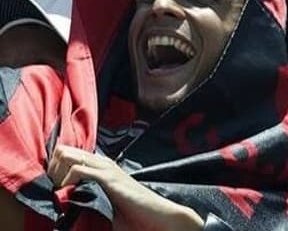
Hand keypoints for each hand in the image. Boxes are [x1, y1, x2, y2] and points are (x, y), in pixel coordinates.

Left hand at [47, 145, 202, 230]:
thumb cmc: (134, 212)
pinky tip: (67, 192)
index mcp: (102, 166)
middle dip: (52, 168)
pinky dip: (66, 180)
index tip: (53, 186)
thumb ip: (90, 195)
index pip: (69, 153)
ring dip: (57, 172)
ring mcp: (106, 168)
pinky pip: (78, 170)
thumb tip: (67, 204)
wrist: (157, 215)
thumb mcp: (106, 200)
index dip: (54, 167)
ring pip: (68, 155)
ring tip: (59, 190)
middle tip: (54, 188)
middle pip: (64, 150)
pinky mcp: (109, 178)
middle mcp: (103, 162)